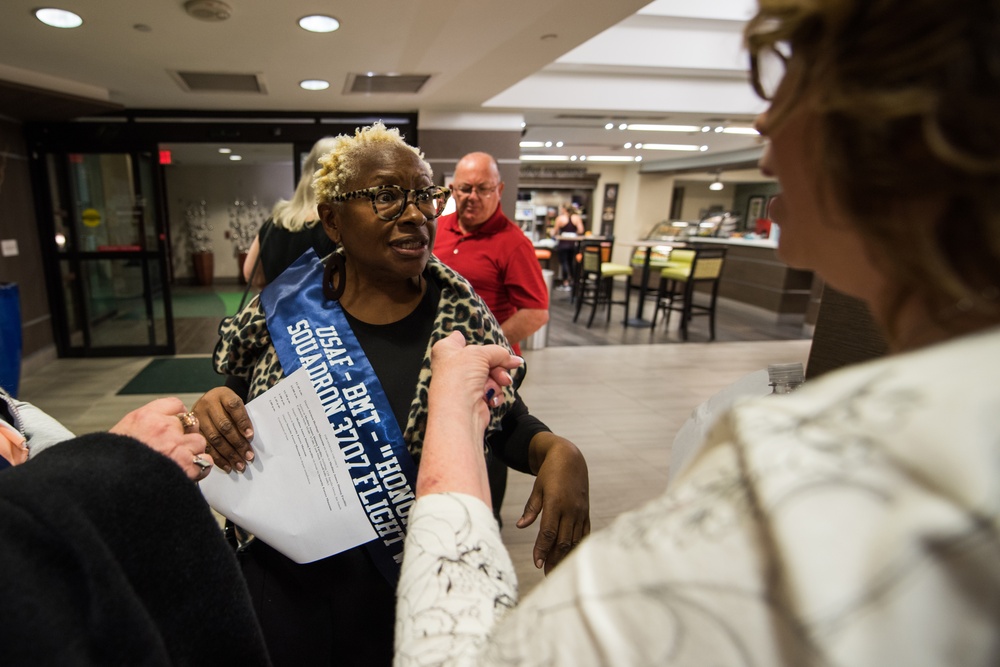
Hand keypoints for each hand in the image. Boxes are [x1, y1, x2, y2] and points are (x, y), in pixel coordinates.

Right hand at [109, 397, 209, 480]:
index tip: (178, 424)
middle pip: (191, 424)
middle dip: (186, 435)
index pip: (175, 405)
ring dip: (193, 452)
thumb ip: (143, 425)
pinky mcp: (186, 467)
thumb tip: (158, 426)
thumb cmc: (112, 464)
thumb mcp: (122, 433)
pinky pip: (206, 462)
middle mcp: (163, 428)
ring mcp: (176, 447)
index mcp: (145, 417)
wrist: (107, 486)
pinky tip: (189, 472)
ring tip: (179, 462)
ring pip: (199, 442)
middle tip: (176, 447)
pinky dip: (200, 468)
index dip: (178, 417)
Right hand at [193, 386, 254, 472]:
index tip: (250, 436)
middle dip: (238, 443)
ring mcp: (198, 416)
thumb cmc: (227, 406)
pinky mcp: (192, 430)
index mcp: (223, 394)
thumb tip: (249, 440)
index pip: (234, 407)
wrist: (209, 401)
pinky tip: (227, 465)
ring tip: (240, 464)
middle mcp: (208, 404)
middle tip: (248, 456)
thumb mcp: (235, 404)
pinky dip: (217, 458)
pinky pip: (206, 446)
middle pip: (224, 425)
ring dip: (229, 454)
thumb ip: (241, 417)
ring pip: (214, 438)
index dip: (242, 421)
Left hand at [428, 331, 522, 427]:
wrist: (459, 411)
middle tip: (505, 367)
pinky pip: (492, 390)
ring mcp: (464, 384)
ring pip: (491, 375)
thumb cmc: (457, 379)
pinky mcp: (474, 399)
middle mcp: (453, 367)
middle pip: (483, 359)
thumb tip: (515, 360)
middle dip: (497, 364)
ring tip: (501, 382)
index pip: (458, 339)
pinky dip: (495, 393)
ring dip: (498, 379)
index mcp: (446, 350)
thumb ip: (499, 353)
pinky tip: (490, 396)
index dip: (471, 339)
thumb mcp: (480, 354)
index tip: (483, 342)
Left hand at [519, 433, 590, 574]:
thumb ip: (531, 508)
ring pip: (574, 540)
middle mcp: (571, 509)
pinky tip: (571, 557)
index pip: (548, 532)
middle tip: (546, 574)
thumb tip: (520, 526)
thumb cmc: (550, 473)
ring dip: (565, 556)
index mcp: (556, 503)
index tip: (537, 563)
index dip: (542, 549)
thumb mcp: (537, 488)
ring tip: (557, 570)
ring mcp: (580, 512)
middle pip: (562, 540)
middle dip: (554, 559)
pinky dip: (577, 546)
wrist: (571, 459)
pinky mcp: (586, 513)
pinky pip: (583, 534)